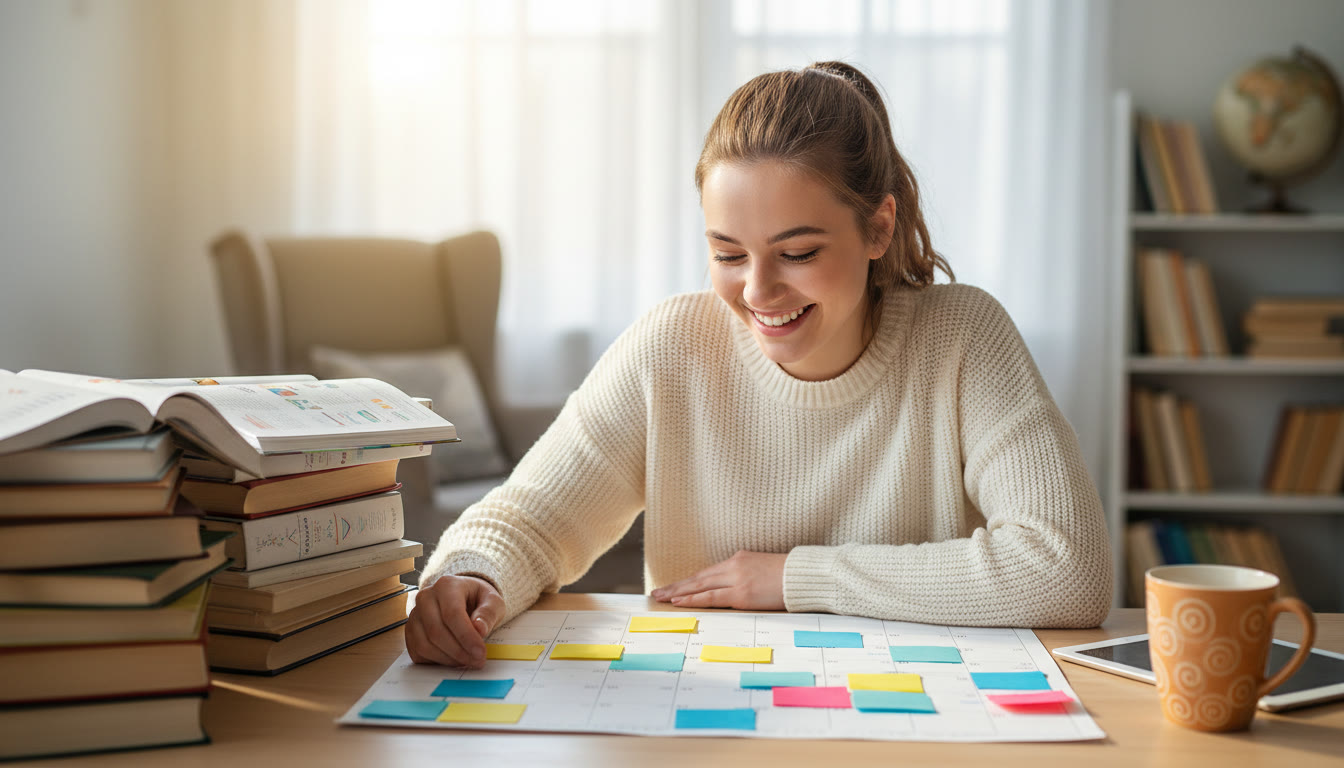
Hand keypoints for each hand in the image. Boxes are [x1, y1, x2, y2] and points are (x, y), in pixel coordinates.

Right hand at [406, 575, 504, 667]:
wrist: (465, 599)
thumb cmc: (478, 600)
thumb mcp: (493, 601)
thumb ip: (488, 613)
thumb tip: (479, 629)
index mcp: (447, 585)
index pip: (452, 614)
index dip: (466, 636)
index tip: (480, 652)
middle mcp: (426, 598)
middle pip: (436, 631)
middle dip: (458, 652)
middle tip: (477, 661)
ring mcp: (415, 615)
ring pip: (424, 644)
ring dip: (448, 659)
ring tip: (467, 661)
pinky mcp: (411, 632)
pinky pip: (418, 652)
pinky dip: (436, 661)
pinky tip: (454, 660)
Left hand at [651, 550, 786, 609]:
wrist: (804, 576)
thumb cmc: (788, 576)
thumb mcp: (762, 570)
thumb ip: (746, 575)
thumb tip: (735, 588)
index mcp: (739, 559)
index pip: (707, 573)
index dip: (688, 581)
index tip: (674, 586)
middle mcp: (734, 567)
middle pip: (698, 578)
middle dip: (676, 586)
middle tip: (657, 592)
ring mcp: (736, 580)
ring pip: (700, 586)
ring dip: (678, 593)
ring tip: (661, 597)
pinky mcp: (742, 594)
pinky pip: (711, 597)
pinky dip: (693, 599)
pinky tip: (679, 601)